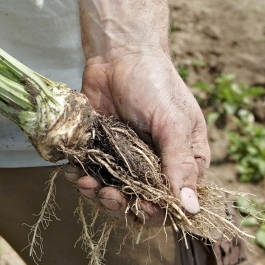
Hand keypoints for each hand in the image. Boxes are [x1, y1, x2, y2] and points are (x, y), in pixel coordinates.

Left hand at [64, 47, 208, 224]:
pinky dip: (80, 176)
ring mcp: (125, 156)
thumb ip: (179, 165)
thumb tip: (191, 210)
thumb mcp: (172, 124)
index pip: (174, 202)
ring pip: (111, 191)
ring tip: (86, 183)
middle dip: (120, 205)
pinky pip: (90, 171)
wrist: (119, 52)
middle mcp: (154, 163)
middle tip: (107, 195)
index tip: (139, 207)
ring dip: (97, 194)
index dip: (156, 212)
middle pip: (139, 203)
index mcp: (183, 161)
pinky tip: (73, 171)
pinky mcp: (100, 146)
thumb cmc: (154, 83)